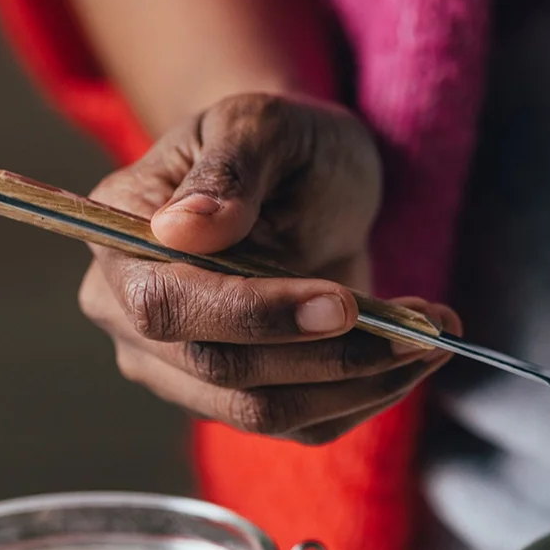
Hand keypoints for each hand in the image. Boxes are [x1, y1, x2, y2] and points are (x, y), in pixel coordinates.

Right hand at [77, 92, 454, 443]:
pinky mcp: (235, 400)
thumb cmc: (279, 145)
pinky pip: (301, 425)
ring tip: (430, 338)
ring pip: (265, 411)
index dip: (255, 314)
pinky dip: (367, 398)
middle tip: (421, 328)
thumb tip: (183, 229)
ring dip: (361, 383)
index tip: (341, 304)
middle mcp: (131, 313)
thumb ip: (228, 170)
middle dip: (331, 355)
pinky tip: (411, 358)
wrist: (304, 183)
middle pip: (220, 371)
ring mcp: (178, 368)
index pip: (168, 304)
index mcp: (119, 237)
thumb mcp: (264, 124)